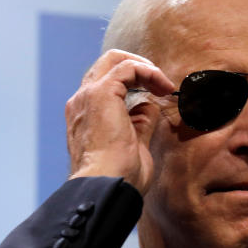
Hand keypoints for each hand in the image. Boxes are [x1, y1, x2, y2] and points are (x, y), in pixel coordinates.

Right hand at [65, 49, 174, 193]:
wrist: (107, 186)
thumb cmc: (120, 177)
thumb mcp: (134, 145)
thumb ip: (140, 122)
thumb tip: (149, 105)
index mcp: (85, 115)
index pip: (106, 84)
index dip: (134, 83)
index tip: (157, 95)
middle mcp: (82, 102)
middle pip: (108, 65)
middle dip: (138, 67)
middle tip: (161, 84)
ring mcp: (88, 96)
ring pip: (115, 60)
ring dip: (145, 68)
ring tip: (165, 85)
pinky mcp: (102, 93)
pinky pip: (128, 67)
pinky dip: (149, 71)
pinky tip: (163, 87)